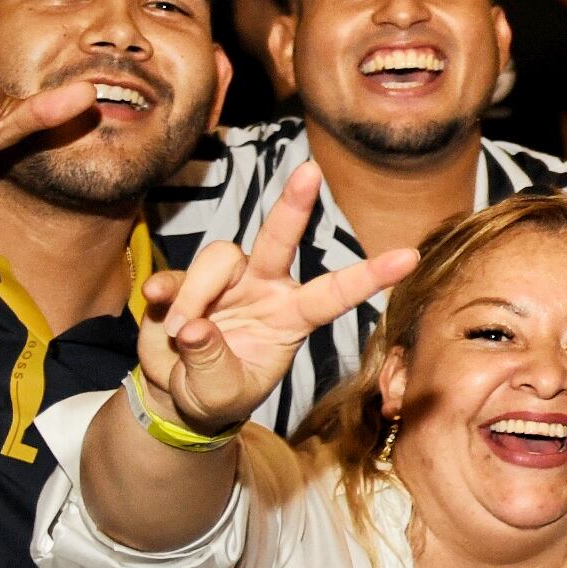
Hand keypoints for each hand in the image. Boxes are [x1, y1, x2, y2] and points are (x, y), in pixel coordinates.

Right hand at [133, 164, 416, 437]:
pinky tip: (156, 305)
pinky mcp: (186, 281)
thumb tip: (193, 328)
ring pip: (220, 256)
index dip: (371, 276)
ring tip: (182, 333)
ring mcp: (227, 281)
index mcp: (291, 317)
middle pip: (281, 238)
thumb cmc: (215, 395)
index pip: (335, 293)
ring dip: (198, 292)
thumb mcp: (220, 393)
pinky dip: (167, 291)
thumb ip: (211, 363)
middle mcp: (264, 289)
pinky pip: (179, 273)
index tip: (410, 257)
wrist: (174, 396)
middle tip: (310, 171)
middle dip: (295, 205)